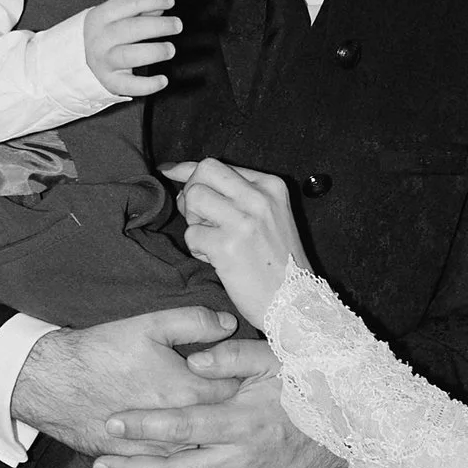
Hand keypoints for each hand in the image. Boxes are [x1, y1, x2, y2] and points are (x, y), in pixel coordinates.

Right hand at [12, 306, 243, 451]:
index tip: (253, 383)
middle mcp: (178, 430)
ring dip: (212, 451)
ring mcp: (157, 453)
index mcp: (188, 392)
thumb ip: (194, 321)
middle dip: (234, 424)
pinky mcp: (138, 465)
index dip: (247, 387)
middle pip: (222, 434)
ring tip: (221, 441)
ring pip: (199, 460)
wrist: (54, 384)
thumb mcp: (149, 324)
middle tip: (244, 415)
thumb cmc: (102, 352)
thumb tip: (229, 324)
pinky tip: (192, 464)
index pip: (237, 395)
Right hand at [84, 0, 179, 99]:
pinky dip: (149, 84)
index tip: (170, 1)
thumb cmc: (103, 36)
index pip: (127, 4)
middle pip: (131, 29)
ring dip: (155, 51)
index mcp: (101, 17)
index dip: (151, 0)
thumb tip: (161, 7)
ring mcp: (104, 61)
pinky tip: (163, 80)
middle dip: (158, 26)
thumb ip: (138, 11)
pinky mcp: (110, 82)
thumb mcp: (113, 18)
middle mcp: (100, 39)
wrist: (76, 62)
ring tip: (170, 49)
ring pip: (130, 55)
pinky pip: (130, 85)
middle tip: (177, 25)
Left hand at [96, 336, 343, 467]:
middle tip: (101, 463)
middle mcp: (242, 460)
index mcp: (243, 422)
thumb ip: (233, 355)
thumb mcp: (276, 360)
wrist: (351, 433)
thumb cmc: (310, 390)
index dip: (143, 426)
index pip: (181, 427)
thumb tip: (195, 357)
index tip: (113, 421)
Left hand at [170, 157, 311, 329]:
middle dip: (191, 192)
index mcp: (271, 186)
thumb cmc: (279, 263)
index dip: (190, 171)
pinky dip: (198, 250)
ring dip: (194, 221)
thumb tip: (181, 174)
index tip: (172, 174)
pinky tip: (217, 260)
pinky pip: (192, 235)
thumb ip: (233, 193)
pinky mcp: (228, 246)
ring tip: (212, 240)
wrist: (295, 302)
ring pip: (193, 198)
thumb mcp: (269, 216)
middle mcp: (259, 198)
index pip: (218, 165)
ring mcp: (243, 221)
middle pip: (203, 173)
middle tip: (201, 218)